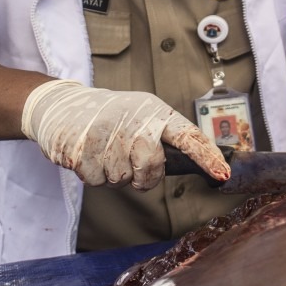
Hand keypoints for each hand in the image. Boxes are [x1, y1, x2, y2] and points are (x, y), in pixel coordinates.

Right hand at [20, 80, 230, 188]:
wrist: (62, 105)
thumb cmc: (110, 115)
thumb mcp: (140, 115)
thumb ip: (162, 137)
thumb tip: (192, 164)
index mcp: (153, 111)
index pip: (188, 135)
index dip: (207, 157)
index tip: (223, 175)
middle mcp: (134, 120)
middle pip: (152, 169)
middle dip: (142, 176)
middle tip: (128, 162)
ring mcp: (107, 134)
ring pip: (122, 179)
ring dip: (113, 173)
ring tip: (103, 150)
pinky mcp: (82, 149)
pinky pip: (97, 181)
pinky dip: (93, 174)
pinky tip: (88, 153)